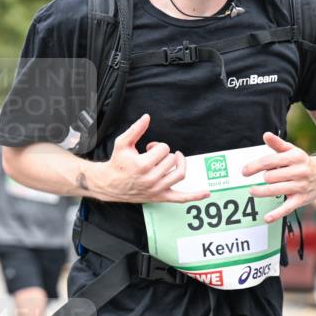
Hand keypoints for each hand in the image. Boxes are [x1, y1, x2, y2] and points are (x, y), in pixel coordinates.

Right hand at [94, 114, 209, 203]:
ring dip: (179, 164)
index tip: (149, 148)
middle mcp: (151, 178)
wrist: (109, 184)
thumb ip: (136, 129)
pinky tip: (206, 193)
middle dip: (165, 154)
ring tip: (174, 159)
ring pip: (179, 174)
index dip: (158, 146)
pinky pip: (180, 198)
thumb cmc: (117, 163)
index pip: (164, 149)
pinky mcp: (160, 197)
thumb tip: (147, 117)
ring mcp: (157, 189)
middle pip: (172, 160)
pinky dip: (194, 196)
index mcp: (143, 165)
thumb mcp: (122, 143)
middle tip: (154, 155)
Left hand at [245, 133, 315, 222]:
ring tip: (253, 191)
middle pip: (270, 177)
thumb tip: (265, 135)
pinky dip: (276, 214)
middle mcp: (299, 171)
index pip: (269, 161)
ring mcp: (300, 186)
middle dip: (264, 178)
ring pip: (274, 190)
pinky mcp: (301, 200)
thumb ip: (277, 144)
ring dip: (260, 192)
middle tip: (264, 179)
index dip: (254, 167)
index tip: (244, 172)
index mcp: (295, 157)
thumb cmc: (302, 162)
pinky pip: (287, 208)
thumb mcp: (292, 150)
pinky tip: (266, 218)